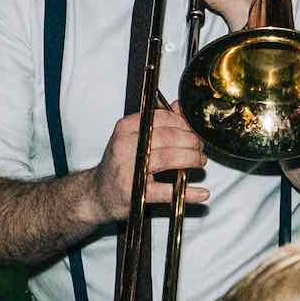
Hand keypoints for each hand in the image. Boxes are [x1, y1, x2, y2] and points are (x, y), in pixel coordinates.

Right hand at [90, 104, 208, 223]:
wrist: (98, 193)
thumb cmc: (119, 163)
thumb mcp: (132, 137)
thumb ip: (157, 121)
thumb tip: (179, 106)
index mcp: (125, 129)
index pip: (162, 117)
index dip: (184, 123)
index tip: (194, 130)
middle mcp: (125, 146)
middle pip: (169, 137)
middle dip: (191, 141)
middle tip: (199, 148)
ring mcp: (129, 170)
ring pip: (170, 157)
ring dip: (192, 159)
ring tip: (199, 162)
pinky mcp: (135, 193)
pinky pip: (167, 191)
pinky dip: (188, 192)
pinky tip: (201, 193)